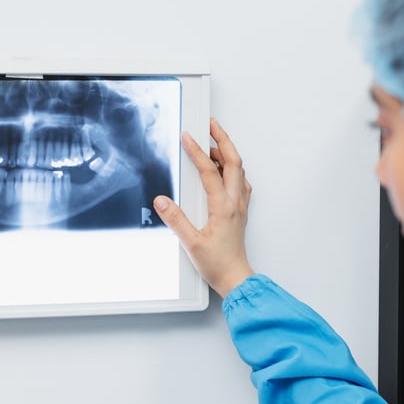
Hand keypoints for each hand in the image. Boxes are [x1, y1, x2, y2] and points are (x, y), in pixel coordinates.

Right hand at [153, 118, 254, 297]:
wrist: (235, 278)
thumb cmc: (217, 264)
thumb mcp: (191, 243)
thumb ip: (176, 220)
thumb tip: (162, 200)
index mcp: (223, 207)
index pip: (210, 171)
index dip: (198, 151)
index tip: (188, 136)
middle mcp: (235, 202)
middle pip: (234, 161)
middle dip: (223, 139)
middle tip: (211, 125)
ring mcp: (240, 206)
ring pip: (239, 170)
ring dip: (228, 153)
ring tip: (213, 143)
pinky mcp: (240, 212)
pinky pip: (240, 182)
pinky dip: (233, 169)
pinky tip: (224, 171)